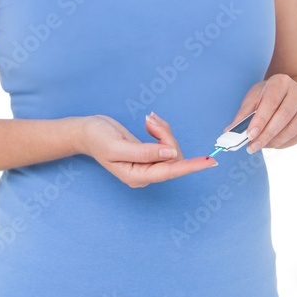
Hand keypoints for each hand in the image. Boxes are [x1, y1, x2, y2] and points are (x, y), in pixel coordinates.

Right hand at [78, 112, 216, 187]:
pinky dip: (160, 130)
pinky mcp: (149, 154)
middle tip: (150, 121)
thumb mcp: (117, 145)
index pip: (170, 172)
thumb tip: (171, 155)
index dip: (191, 166)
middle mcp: (145, 173)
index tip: (209, 162)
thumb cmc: (98, 138)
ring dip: (163, 131)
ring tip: (148, 120)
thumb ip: (144, 152)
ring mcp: (148, 164)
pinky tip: (149, 123)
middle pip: (172, 157)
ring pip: (171, 148)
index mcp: (137, 176)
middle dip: (166, 136)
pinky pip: (165, 143)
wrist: (87, 131)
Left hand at [222, 74, 296, 152]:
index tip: (249, 135)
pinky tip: (272, 145)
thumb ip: (244, 113)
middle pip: (283, 117)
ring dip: (274, 141)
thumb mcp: (255, 97)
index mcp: (280, 82)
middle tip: (252, 147)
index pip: (271, 102)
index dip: (260, 120)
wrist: (294, 93)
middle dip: (266, 135)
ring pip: (291, 129)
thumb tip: (229, 132)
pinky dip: (284, 144)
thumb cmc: (270, 95)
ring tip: (261, 146)